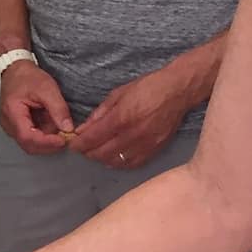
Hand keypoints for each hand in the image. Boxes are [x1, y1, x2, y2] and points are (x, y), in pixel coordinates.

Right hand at [0, 61, 72, 154]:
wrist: (15, 71)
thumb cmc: (27, 77)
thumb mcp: (47, 88)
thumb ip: (58, 109)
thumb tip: (68, 128)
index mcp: (12, 113)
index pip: (28, 137)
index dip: (47, 142)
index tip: (63, 140)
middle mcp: (8, 124)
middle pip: (29, 145)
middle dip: (49, 144)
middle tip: (66, 137)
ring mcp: (11, 127)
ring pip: (31, 144)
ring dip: (47, 140)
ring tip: (58, 127)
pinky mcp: (17, 127)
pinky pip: (31, 138)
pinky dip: (44, 135)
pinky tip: (51, 125)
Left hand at [71, 66, 189, 170]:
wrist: (178, 91)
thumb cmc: (148, 88)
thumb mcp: (119, 94)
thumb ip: (99, 114)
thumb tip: (83, 129)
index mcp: (121, 117)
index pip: (93, 138)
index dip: (79, 144)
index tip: (73, 144)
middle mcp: (132, 134)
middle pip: (102, 153)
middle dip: (88, 152)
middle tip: (83, 148)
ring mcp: (145, 144)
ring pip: (116, 161)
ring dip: (102, 159)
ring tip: (96, 152)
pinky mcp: (155, 149)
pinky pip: (132, 163)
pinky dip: (119, 163)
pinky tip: (113, 158)